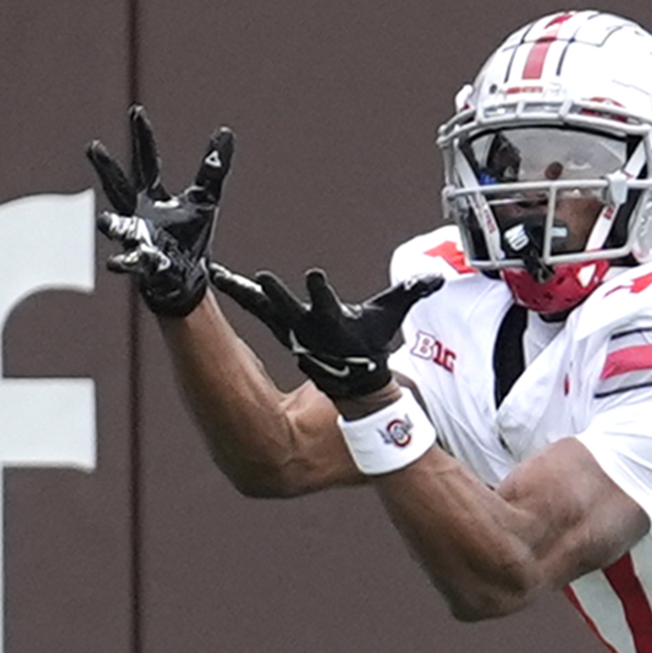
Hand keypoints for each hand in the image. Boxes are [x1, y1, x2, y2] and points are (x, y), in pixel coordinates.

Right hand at [85, 107, 231, 318]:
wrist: (185, 275)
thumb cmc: (189, 234)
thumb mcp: (205, 198)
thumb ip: (213, 168)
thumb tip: (226, 132)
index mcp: (151, 194)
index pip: (146, 160)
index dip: (142, 137)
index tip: (136, 111)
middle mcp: (137, 212)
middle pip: (120, 186)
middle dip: (108, 169)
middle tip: (94, 147)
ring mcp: (136, 237)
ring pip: (118, 226)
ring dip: (111, 223)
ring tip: (104, 220)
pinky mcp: (144, 263)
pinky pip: (131, 262)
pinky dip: (124, 262)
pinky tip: (113, 264)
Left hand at [216, 266, 437, 402]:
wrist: (351, 378)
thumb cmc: (369, 343)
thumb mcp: (390, 317)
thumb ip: (410, 293)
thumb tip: (437, 278)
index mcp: (333, 322)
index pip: (327, 304)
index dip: (320, 291)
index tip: (313, 275)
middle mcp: (306, 327)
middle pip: (287, 308)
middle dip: (275, 295)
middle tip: (262, 278)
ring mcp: (288, 328)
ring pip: (260, 306)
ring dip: (239, 291)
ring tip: (216, 274)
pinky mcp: (277, 325)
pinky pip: (251, 306)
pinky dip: (234, 291)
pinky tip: (214, 277)